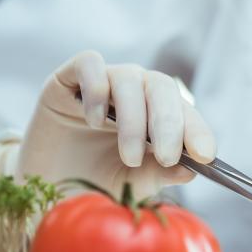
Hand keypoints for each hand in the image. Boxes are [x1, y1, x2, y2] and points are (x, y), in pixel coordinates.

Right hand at [16, 51, 215, 197]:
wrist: (45, 187)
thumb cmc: (97, 181)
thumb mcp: (135, 184)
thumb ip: (162, 173)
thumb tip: (191, 169)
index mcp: (158, 116)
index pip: (186, 113)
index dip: (198, 131)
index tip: (206, 156)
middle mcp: (135, 94)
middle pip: (162, 88)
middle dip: (169, 124)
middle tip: (167, 157)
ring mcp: (103, 84)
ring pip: (130, 78)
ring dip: (134, 120)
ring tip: (130, 157)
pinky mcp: (67, 79)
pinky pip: (89, 64)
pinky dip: (97, 89)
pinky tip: (96, 121)